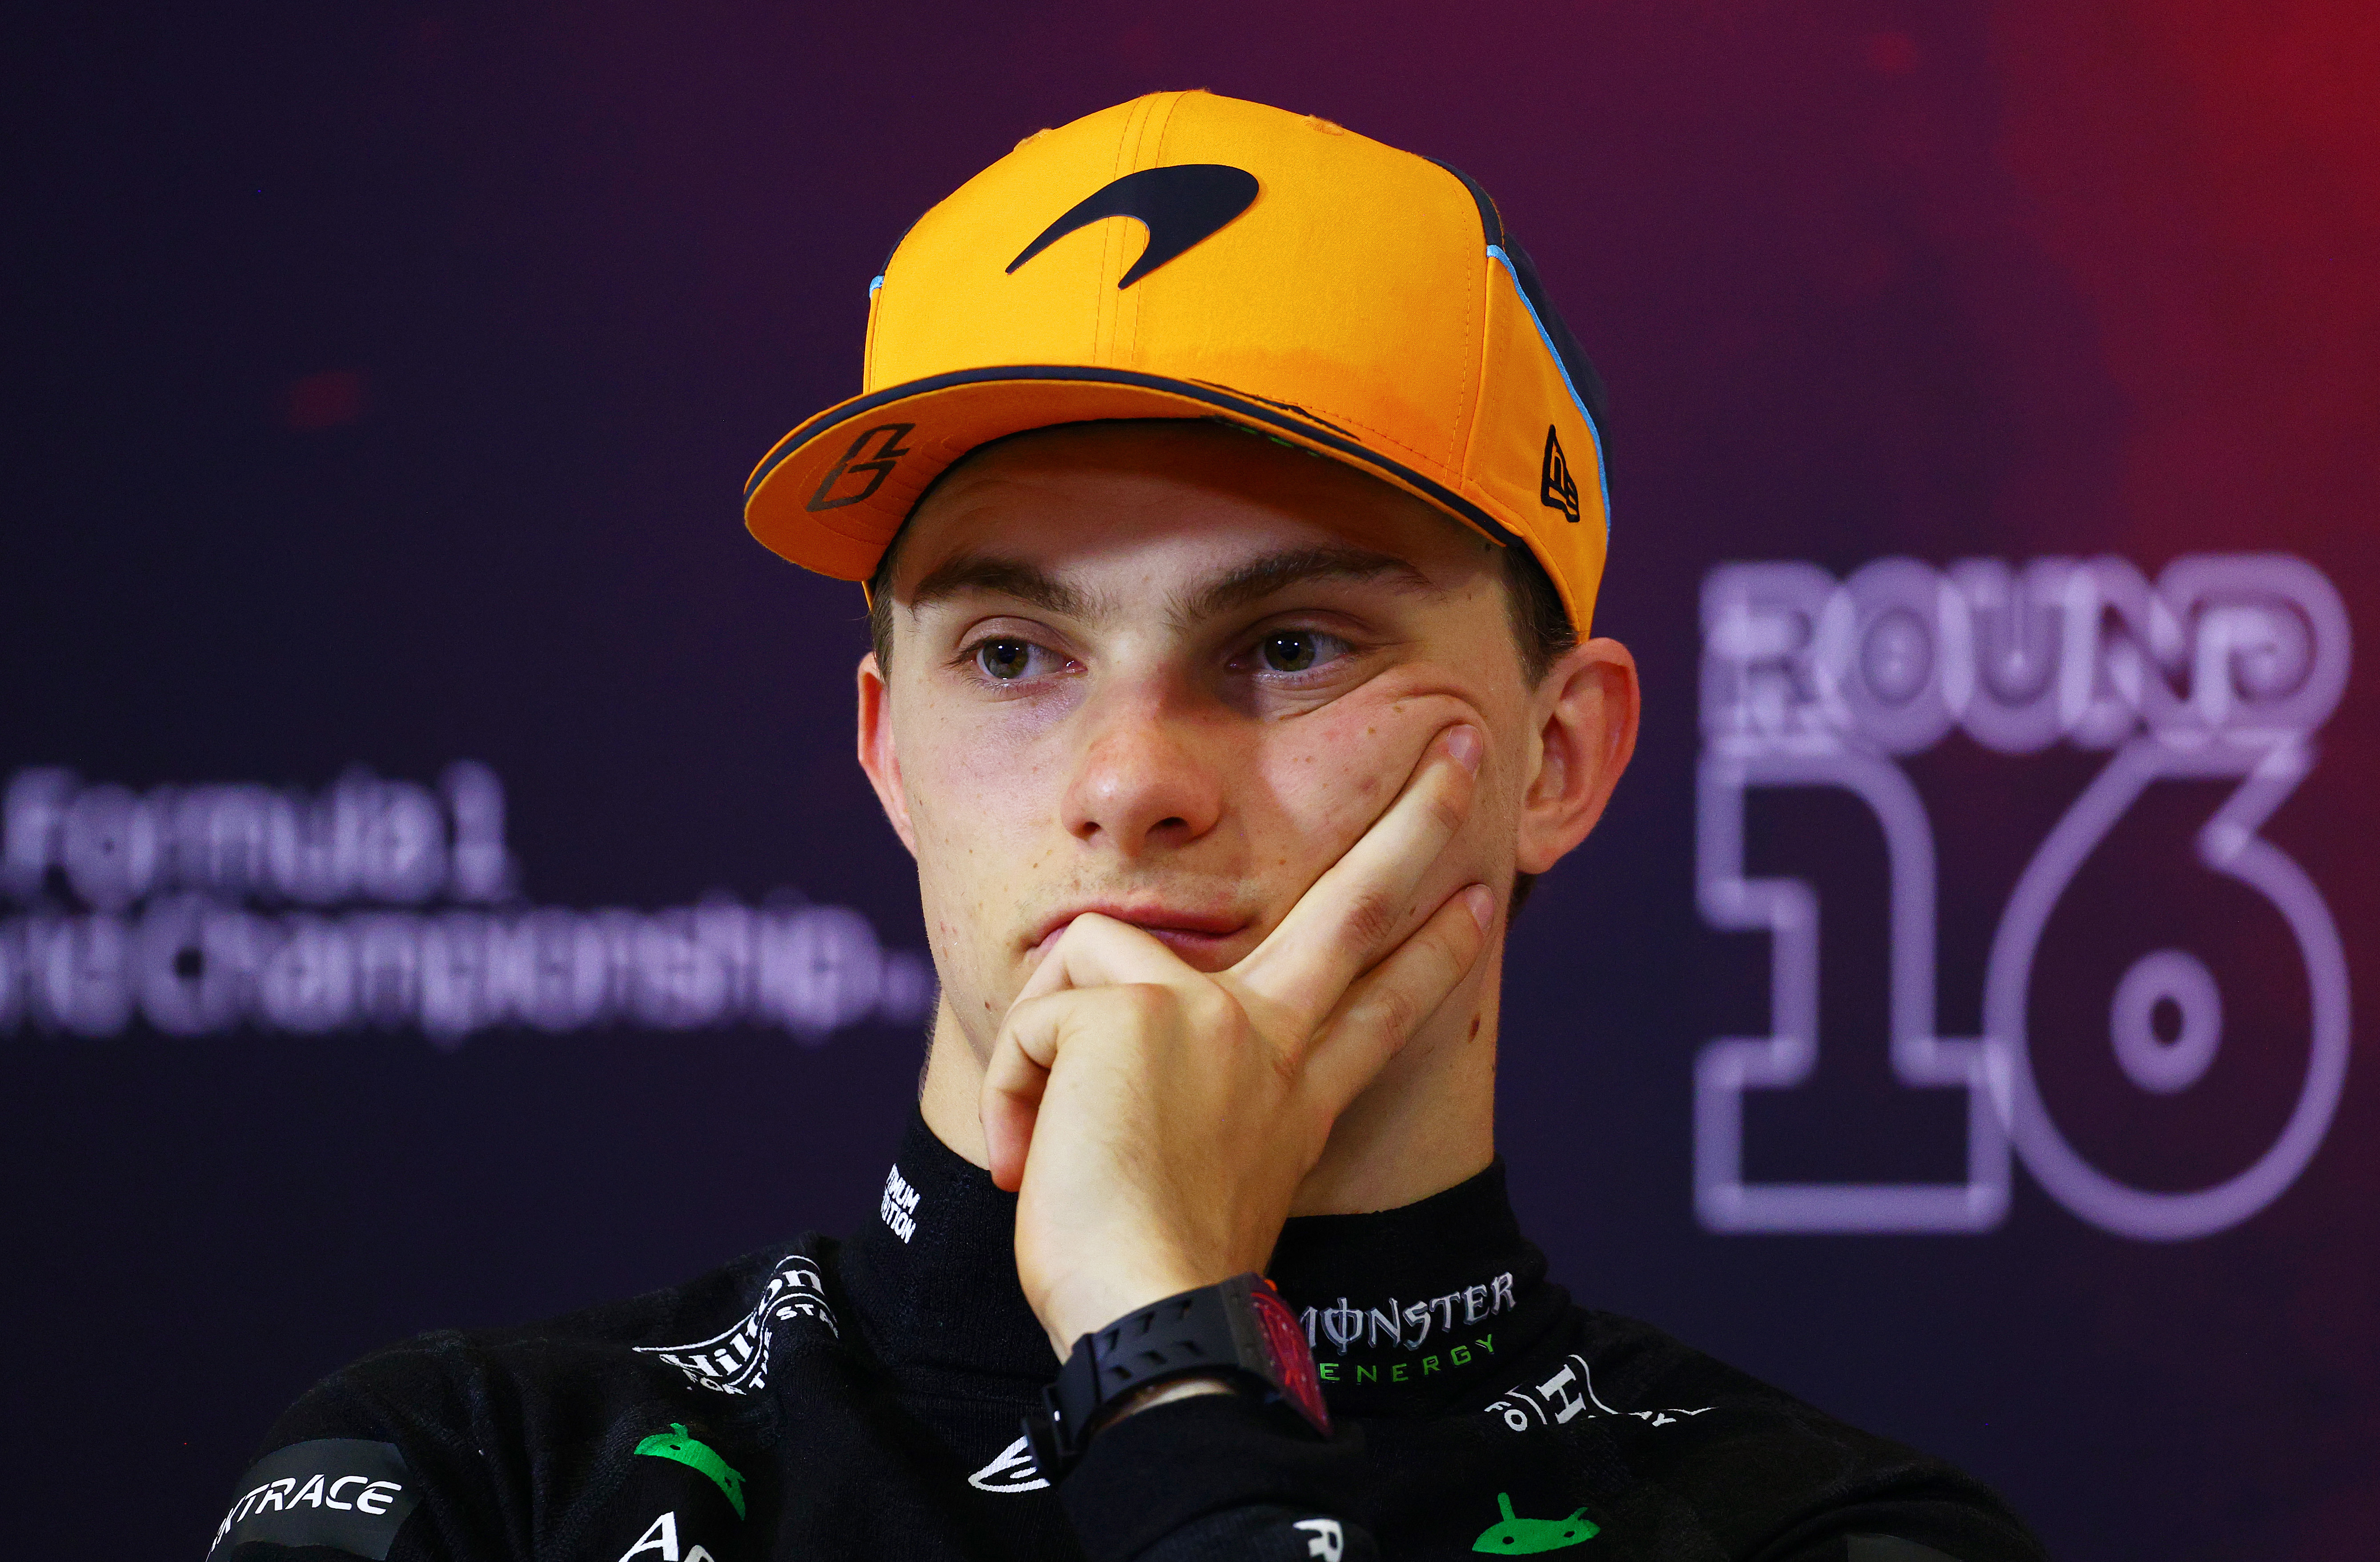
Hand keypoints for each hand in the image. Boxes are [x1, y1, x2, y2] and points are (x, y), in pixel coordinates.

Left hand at [981, 722, 1495, 1354]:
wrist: (1148, 1318)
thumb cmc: (1145, 1278)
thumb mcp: (1196, 1187)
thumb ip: (1190, 1114)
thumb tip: (1127, 1071)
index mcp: (1292, 1094)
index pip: (1382, 1004)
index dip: (1436, 952)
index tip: (1481, 898)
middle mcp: (1265, 1042)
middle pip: (1358, 907)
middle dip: (1418, 819)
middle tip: (1459, 743)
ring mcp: (1209, 1016)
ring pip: (1100, 947)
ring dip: (1045, 1044)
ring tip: (1048, 1141)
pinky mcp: (1136, 1006)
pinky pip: (1038, 1010)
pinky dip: (1013, 1083)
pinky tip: (1034, 1155)